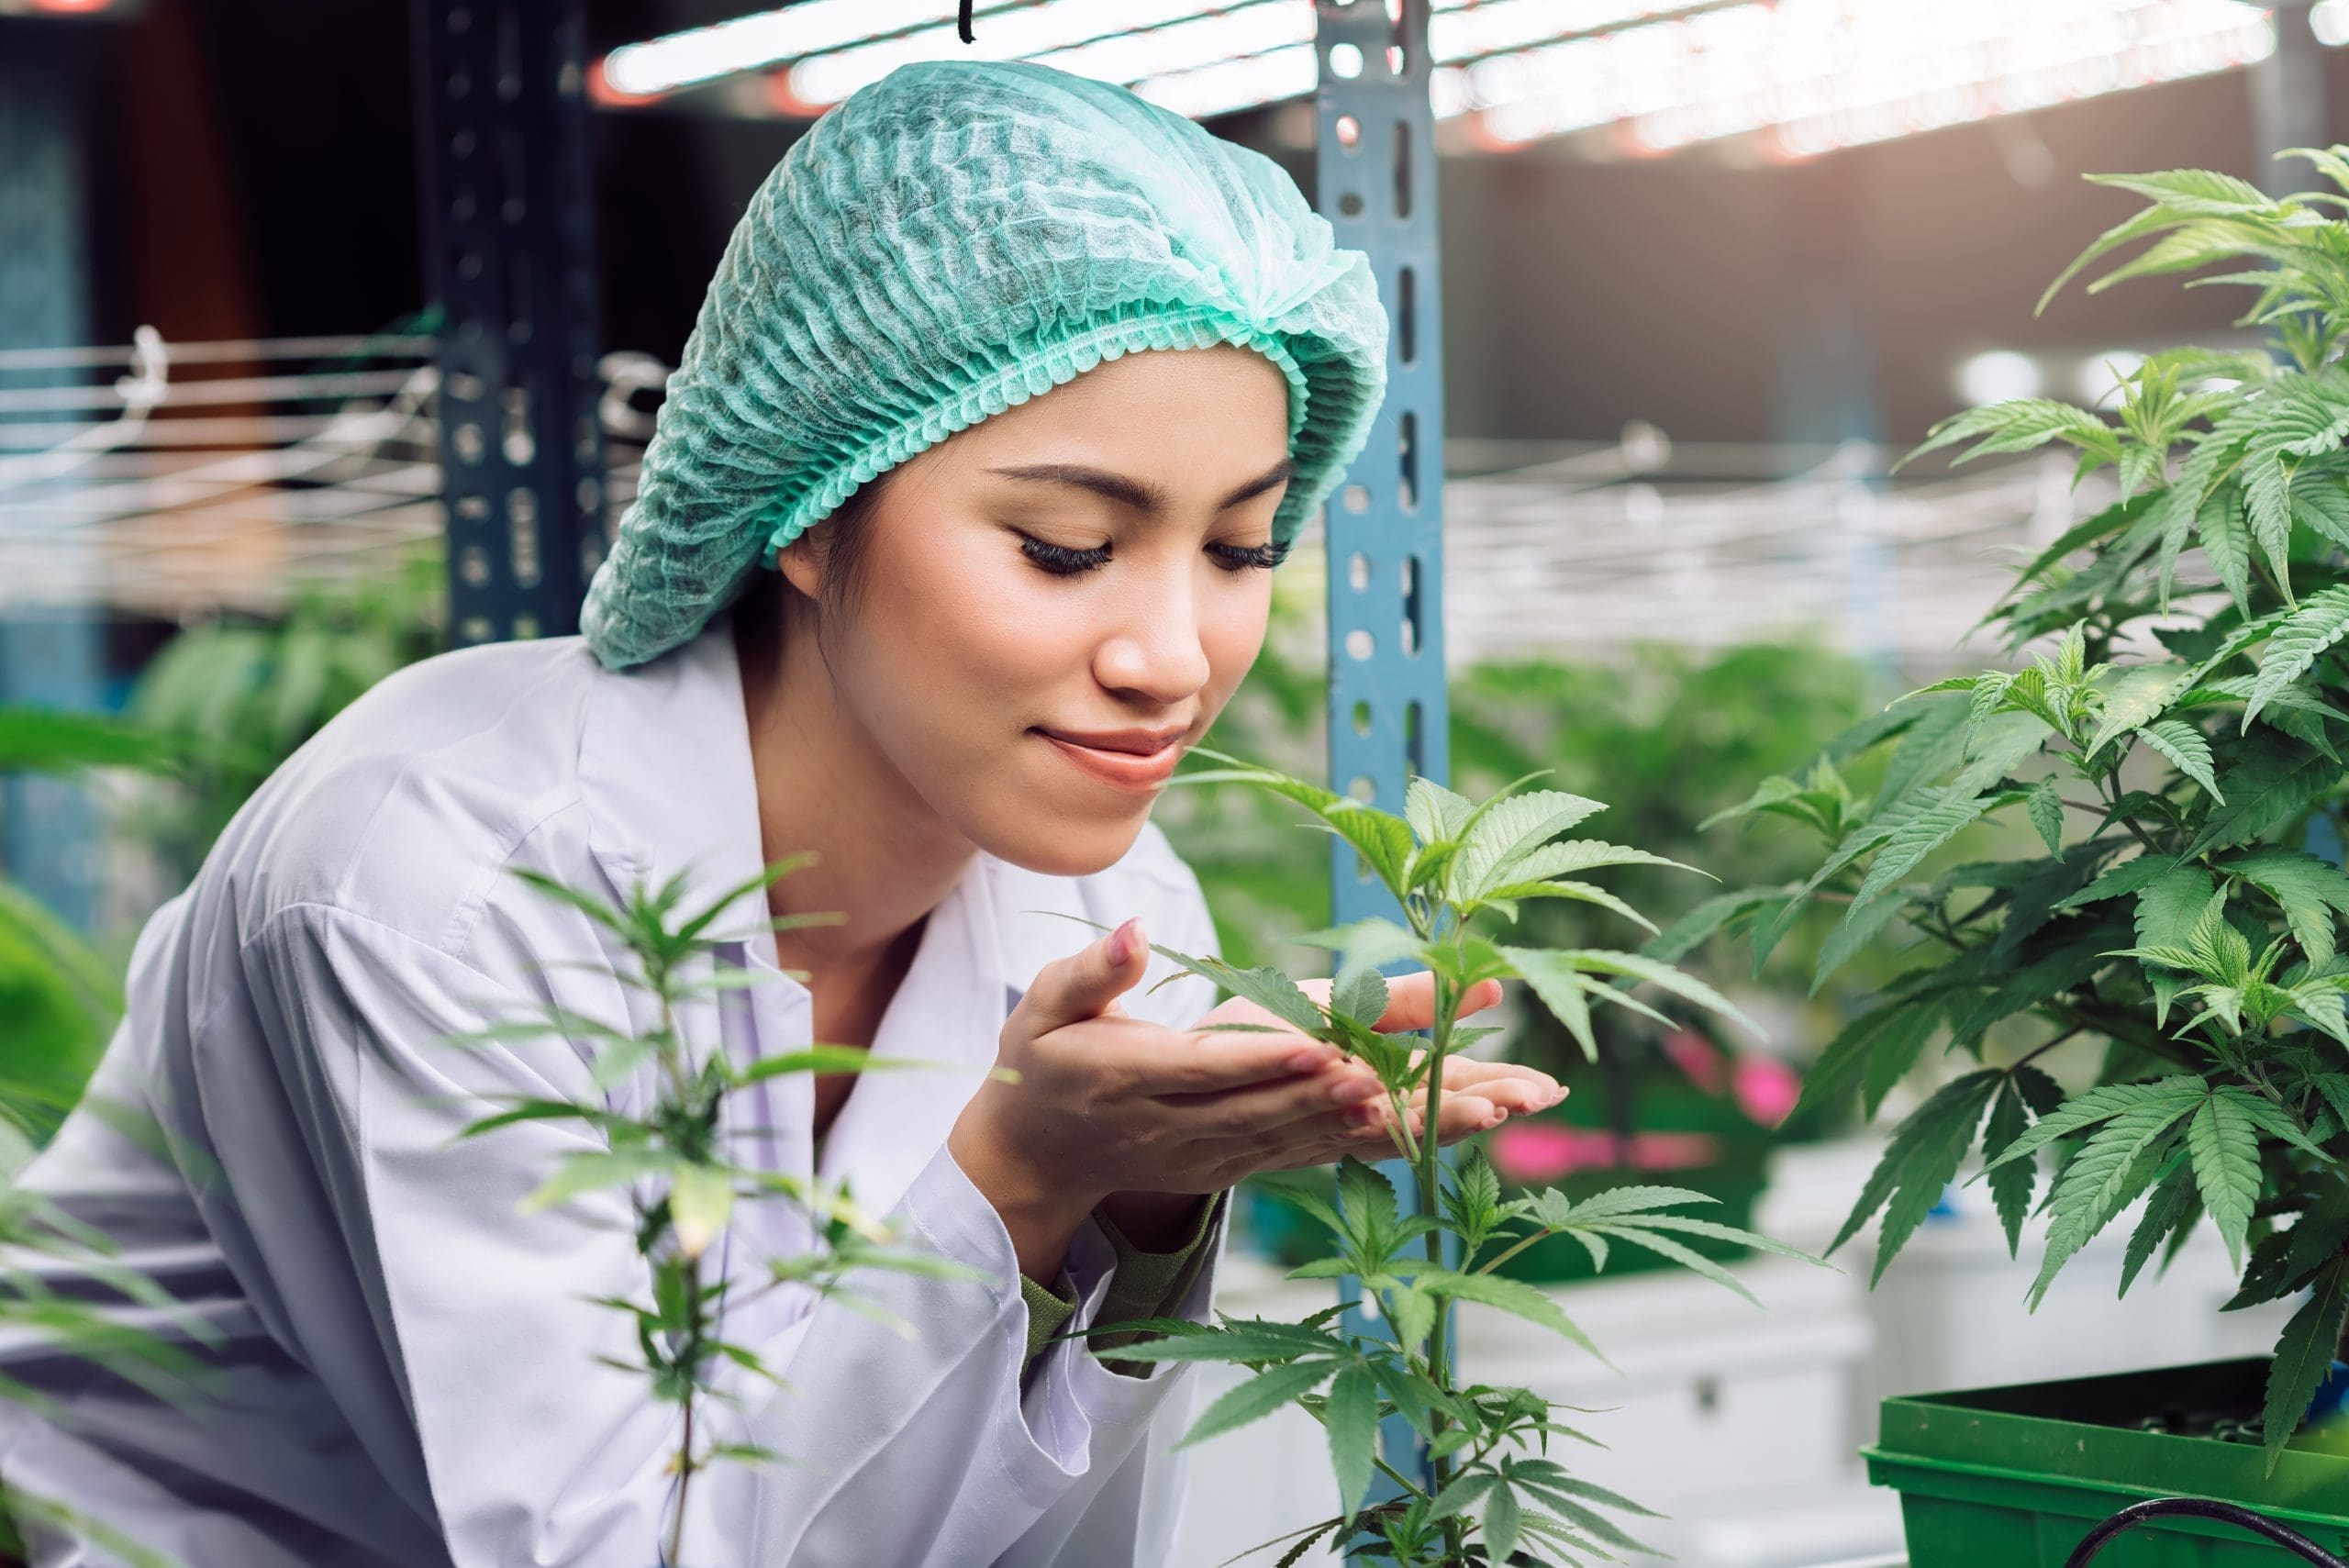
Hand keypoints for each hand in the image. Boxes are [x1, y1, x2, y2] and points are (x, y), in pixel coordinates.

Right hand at [948, 917, 1560, 1275]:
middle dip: (1390, 1090)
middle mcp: (1191, 1125)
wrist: (1037, 1159)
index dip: (1269, 1060)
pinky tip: (1467, 1124)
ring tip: (1506, 1106)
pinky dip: (1399, 1139)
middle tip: (1479, 1082)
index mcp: (1137, 1078)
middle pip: (1298, 1105)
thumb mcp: (1044, 1008)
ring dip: (1422, 1123)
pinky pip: (1332, 1154)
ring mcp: (1225, 1153)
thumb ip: (1092, 973)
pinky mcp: (1250, 1165)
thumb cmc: (1040, 1062)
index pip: (1213, 1067)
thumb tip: (1134, 931)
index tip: (1329, 1049)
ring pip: (1331, 1138)